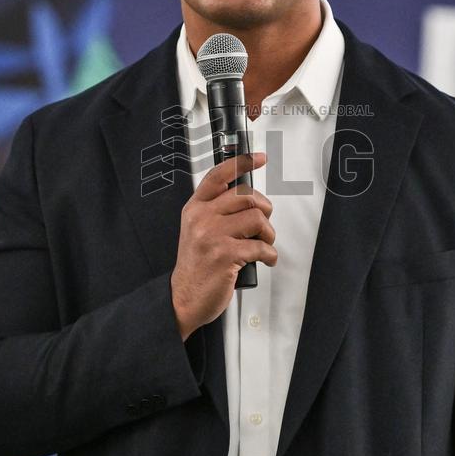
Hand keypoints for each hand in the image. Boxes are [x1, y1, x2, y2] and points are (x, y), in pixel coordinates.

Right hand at [170, 152, 276, 339]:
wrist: (184, 298)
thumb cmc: (196, 265)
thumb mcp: (197, 230)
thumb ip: (216, 211)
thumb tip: (248, 199)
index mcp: (195, 208)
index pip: (218, 175)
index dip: (241, 162)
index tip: (258, 157)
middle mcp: (202, 217)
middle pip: (246, 196)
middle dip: (264, 209)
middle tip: (264, 225)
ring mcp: (212, 235)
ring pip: (257, 219)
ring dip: (269, 234)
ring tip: (263, 244)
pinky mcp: (225, 254)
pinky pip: (261, 247)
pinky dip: (270, 255)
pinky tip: (265, 260)